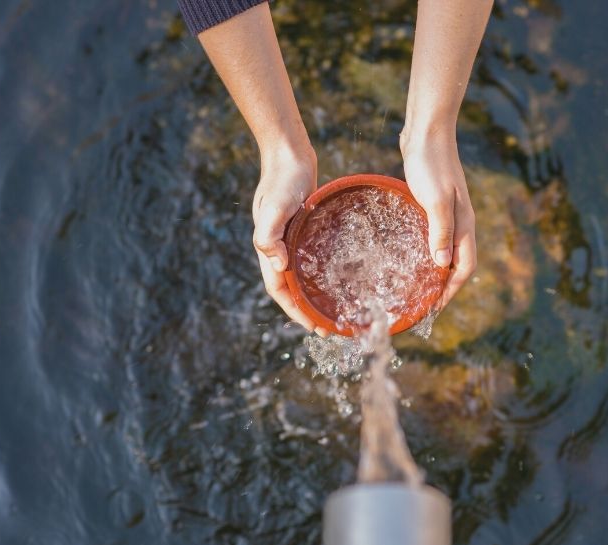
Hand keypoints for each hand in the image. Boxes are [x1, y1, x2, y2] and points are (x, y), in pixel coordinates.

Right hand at [252, 146, 327, 334]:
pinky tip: (338, 277)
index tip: (313, 327)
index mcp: (269, 248)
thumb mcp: (274, 207)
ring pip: (302, 275)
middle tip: (330, 328)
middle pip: (291, 288)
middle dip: (307, 311)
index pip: (280, 290)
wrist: (289, 155)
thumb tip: (278, 266)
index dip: (295, 311)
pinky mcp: (304, 230)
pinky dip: (321, 273)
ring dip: (314, 295)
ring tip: (334, 310)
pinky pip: (311, 259)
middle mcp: (279, 248)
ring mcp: (291, 239)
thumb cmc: (282, 180)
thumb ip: (269, 235)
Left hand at [401, 131, 476, 307]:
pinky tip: (409, 255)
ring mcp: (448, 213)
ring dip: (435, 271)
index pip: (464, 267)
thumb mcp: (435, 199)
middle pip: (457, 263)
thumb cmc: (430, 164)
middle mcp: (460, 222)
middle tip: (424, 304)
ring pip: (446, 251)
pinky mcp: (434, 205)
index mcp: (463, 224)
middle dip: (444, 287)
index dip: (451, 290)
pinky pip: (434, 237)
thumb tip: (442, 265)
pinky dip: (426, 252)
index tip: (434, 308)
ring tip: (417, 287)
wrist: (427, 132)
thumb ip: (440, 231)